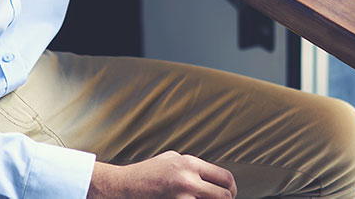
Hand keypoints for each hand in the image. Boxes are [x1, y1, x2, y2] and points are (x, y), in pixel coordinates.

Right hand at [88, 151, 236, 198]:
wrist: (123, 187)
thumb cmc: (144, 174)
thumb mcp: (171, 159)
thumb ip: (192, 165)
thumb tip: (209, 174)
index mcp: (190, 164)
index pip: (225, 177)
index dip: (231, 188)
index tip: (230, 193)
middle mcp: (188, 180)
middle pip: (224, 196)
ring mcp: (182, 197)